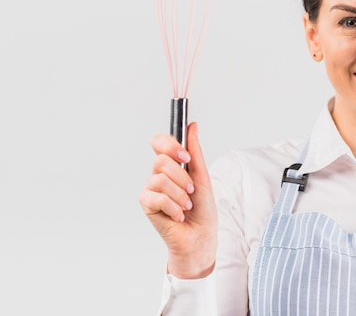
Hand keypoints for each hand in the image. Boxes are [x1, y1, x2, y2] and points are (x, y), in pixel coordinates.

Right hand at [139, 122, 216, 278]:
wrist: (200, 235)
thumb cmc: (203, 208)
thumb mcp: (202, 176)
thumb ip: (195, 152)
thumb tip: (193, 126)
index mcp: (172, 165)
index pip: (159, 142)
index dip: (169, 145)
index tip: (185, 156)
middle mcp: (159, 174)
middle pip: (161, 161)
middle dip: (182, 177)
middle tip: (191, 191)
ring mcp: (151, 189)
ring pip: (159, 179)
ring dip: (179, 195)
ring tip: (186, 206)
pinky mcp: (146, 204)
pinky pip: (156, 197)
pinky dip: (173, 207)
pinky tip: (178, 215)